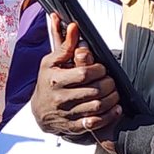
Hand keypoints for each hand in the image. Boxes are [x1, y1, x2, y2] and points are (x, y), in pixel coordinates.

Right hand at [31, 15, 122, 139]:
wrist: (38, 111)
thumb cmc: (47, 82)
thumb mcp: (51, 62)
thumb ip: (65, 45)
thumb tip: (73, 26)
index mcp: (55, 80)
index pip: (83, 74)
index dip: (98, 69)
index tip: (102, 68)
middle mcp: (60, 98)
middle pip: (94, 90)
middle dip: (108, 84)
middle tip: (111, 80)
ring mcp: (67, 114)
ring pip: (97, 107)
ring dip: (112, 99)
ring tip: (114, 92)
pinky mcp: (73, 126)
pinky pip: (94, 124)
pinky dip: (108, 117)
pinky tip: (114, 109)